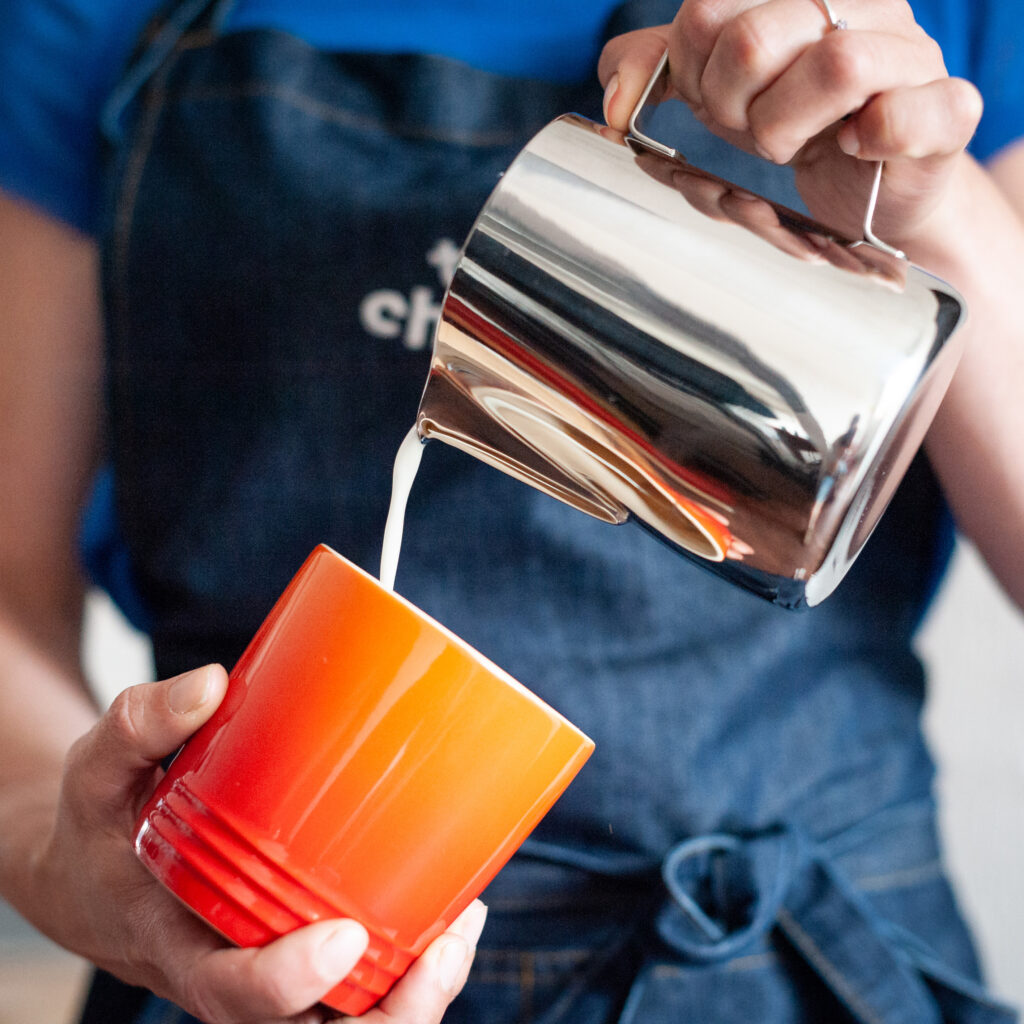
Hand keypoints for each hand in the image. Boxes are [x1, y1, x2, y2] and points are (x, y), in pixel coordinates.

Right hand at [22, 665, 483, 1022]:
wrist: (99, 875)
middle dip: (388, 1014)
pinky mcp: (297, 952)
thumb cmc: (104, 824)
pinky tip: (453, 917)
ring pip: (347, 1020)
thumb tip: (211, 684)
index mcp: (181, 948)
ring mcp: (273, 970)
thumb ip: (140, 726)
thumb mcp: (98, 770)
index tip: (344, 938)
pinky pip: (359, 988)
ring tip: (463, 927)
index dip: (288, 986)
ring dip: (416, 994)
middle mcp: (235, 975)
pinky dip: (411, 967)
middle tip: (440, 952)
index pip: (232, 996)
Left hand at [598, 0, 981, 247]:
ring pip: (837, 65)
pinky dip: (875, 137)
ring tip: (793, 144)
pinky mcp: (945, 109)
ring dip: (787, 128)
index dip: (693, 75)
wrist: (868, 186)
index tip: (713, 101)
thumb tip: (612, 104)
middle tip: (750, 129)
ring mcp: (909, 51)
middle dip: (731, 106)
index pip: (705, 12)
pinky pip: (913, 111)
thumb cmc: (793, 125)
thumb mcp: (712, 89)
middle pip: (756, 37)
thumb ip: (653, 69)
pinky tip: (855, 147)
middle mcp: (857, 1)